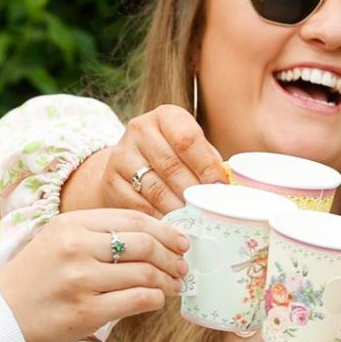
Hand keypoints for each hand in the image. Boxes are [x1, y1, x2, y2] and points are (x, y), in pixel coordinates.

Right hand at [0, 209, 187, 341]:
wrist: (1, 318)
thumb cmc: (35, 280)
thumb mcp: (57, 240)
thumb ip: (97, 234)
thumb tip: (152, 236)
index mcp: (71, 224)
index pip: (132, 219)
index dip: (165, 229)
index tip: (180, 240)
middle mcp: (77, 247)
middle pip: (144, 244)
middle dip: (172, 255)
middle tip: (182, 265)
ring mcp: (82, 280)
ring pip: (145, 273)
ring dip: (167, 280)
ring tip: (173, 285)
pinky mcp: (88, 311)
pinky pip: (137, 300)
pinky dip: (155, 299)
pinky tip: (156, 300)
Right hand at [58, 106, 226, 215]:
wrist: (129, 168)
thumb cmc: (171, 160)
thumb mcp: (191, 151)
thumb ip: (209, 163)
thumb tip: (230, 188)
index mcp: (165, 116)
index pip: (187, 139)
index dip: (206, 166)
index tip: (219, 188)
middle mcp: (139, 129)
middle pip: (171, 165)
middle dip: (193, 191)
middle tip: (208, 210)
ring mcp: (121, 154)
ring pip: (155, 188)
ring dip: (177, 208)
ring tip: (193, 220)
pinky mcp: (110, 180)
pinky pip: (138, 204)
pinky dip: (158, 218)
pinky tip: (171, 225)